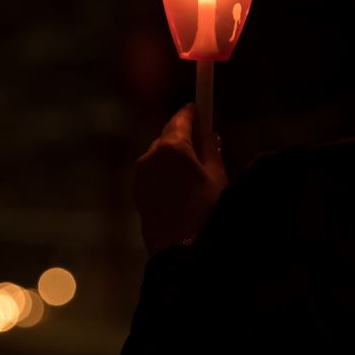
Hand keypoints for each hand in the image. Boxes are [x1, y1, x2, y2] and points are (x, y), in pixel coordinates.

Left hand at [132, 105, 228, 255]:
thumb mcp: (217, 175)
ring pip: (160, 155)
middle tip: (203, 145)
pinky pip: (153, 172)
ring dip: (174, 157)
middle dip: (184, 137)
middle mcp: (150, 155)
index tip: (200, 107)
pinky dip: (165, 172)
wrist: (180, 247)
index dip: (193, 112)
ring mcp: (141, 173)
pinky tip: (180, 189)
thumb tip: (207, 133)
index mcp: (171, 147)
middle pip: (169, 136)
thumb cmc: (204, 209)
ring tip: (194, 175)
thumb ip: (211, 148)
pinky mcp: (138, 190)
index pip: (181, 118)